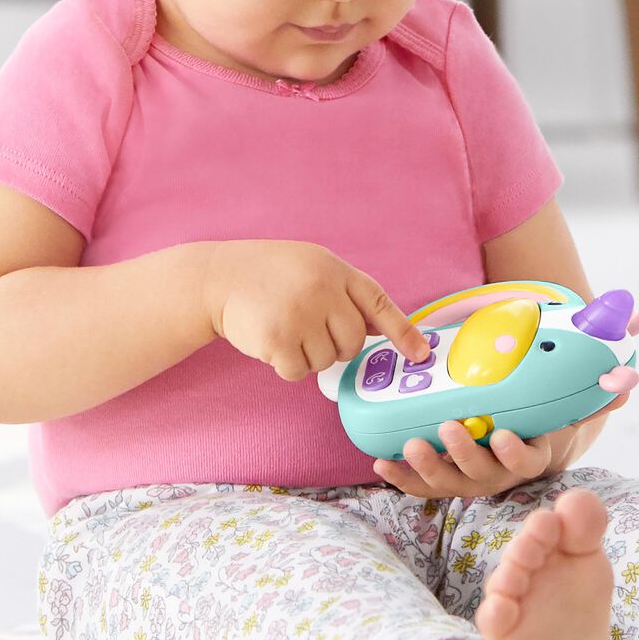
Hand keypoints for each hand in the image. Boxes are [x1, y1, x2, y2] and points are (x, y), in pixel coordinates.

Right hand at [203, 240, 429, 380]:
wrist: (217, 276)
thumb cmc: (268, 272)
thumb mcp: (312, 266)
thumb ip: (345, 293)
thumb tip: (378, 331)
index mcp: (335, 270)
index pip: (379, 303)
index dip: (402, 332)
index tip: (420, 355)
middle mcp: (323, 290)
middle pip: (352, 343)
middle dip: (334, 345)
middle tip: (308, 328)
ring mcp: (301, 315)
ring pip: (326, 361)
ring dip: (307, 355)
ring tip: (284, 327)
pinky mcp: (279, 340)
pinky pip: (299, 373)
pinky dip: (286, 365)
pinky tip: (271, 341)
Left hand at [373, 394, 628, 498]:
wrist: (518, 435)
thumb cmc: (538, 415)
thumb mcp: (564, 404)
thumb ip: (591, 392)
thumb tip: (625, 380)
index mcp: (528, 456)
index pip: (524, 462)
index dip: (513, 451)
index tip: (504, 435)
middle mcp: (497, 474)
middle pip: (481, 473)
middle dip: (463, 453)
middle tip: (448, 429)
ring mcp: (467, 478)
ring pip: (447, 482)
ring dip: (427, 467)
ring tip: (409, 446)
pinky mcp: (440, 476)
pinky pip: (419, 482)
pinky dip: (400, 475)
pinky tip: (381, 461)